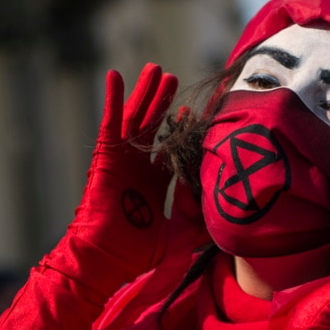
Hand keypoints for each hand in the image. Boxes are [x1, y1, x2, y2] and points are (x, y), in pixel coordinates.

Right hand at [53, 64, 202, 293]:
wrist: (105, 260)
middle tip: (172, 79)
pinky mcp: (106, 158)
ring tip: (155, 70)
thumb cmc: (136, 255)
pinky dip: (113, 99)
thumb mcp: (179, 238)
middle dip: (162, 103)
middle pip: (153, 128)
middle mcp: (138, 170)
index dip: (181, 131)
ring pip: (135, 120)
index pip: (170, 151)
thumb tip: (224, 213)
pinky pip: (111, 123)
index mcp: (153, 186)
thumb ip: (199, 222)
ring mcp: (122, 162)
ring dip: (145, 94)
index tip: (193, 112)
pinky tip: (115, 75)